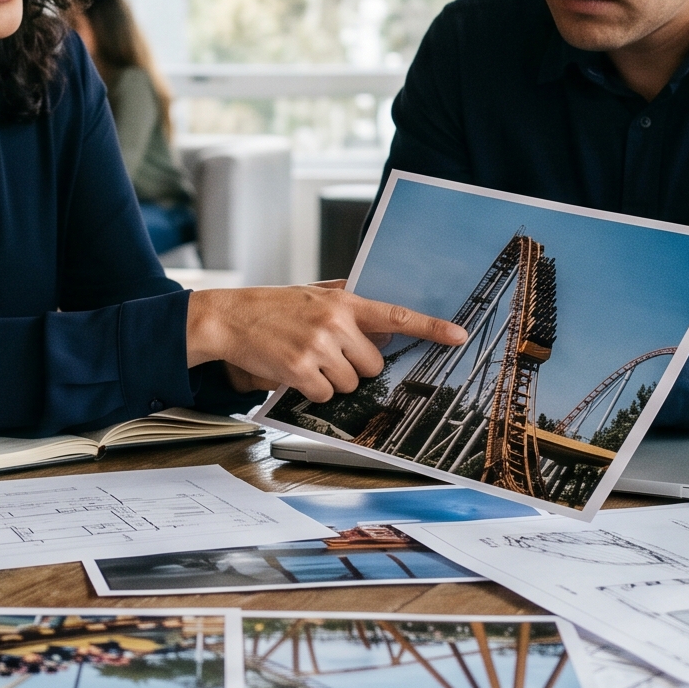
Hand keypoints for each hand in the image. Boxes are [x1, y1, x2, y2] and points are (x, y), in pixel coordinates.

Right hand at [190, 285, 466, 403]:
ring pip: (349, 383)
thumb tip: (383, 320)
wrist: (230, 317)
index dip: (431, 327)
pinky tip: (294, 372)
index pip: (397, 315)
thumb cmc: (273, 307)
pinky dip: (310, 390)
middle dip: (355, 367)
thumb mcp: (314, 292)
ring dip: (331, 380)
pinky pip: (324, 395)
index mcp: (343, 300)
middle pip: (373, 364)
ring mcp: (318, 346)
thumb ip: (348, 302)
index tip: (458, 335)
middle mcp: (335, 322)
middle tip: (328, 354)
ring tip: (306, 359)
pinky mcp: (300, 368)